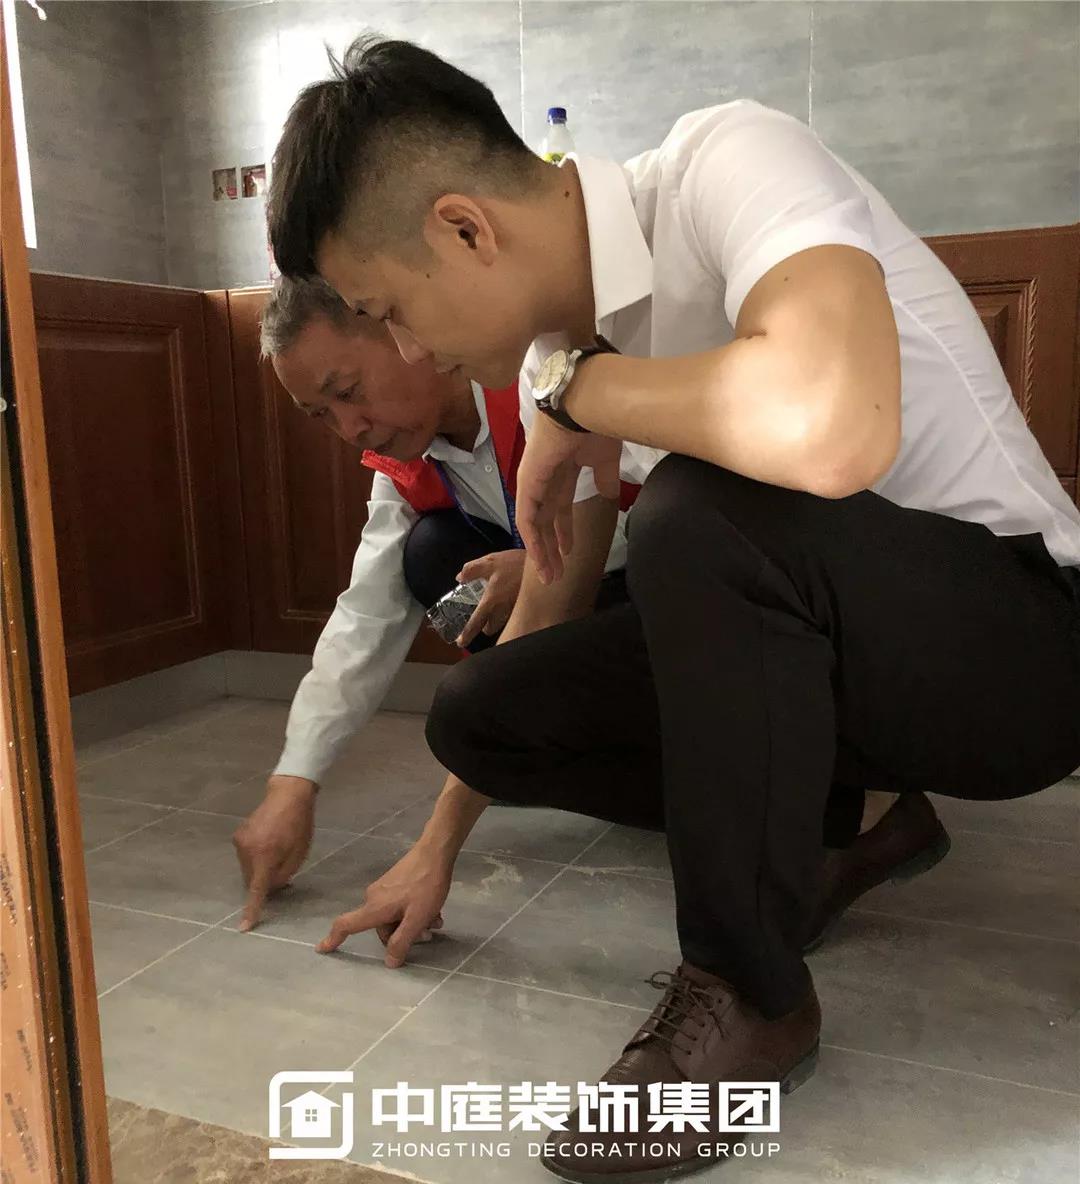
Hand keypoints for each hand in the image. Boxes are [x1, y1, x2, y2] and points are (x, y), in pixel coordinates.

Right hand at [233, 775, 316, 931]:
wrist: (287, 795)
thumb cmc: (299, 825)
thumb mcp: (299, 853)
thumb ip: (284, 874)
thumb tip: (270, 887)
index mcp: (265, 856)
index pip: (257, 889)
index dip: (251, 909)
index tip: (244, 927)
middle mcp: (247, 850)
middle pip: (251, 879)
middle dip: (264, 882)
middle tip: (282, 872)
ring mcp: (240, 842)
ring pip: (248, 869)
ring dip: (259, 869)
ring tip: (277, 852)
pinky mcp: (238, 836)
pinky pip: (245, 856)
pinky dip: (255, 858)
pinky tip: (269, 844)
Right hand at [317, 838, 452, 967]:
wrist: (435, 851)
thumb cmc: (425, 886)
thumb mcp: (417, 918)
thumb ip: (402, 941)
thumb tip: (389, 963)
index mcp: (374, 908)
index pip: (346, 925)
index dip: (333, 939)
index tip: (321, 949)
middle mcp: (373, 897)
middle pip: (380, 927)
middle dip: (401, 935)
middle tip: (427, 934)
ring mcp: (383, 888)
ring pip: (393, 916)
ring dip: (411, 923)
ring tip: (434, 921)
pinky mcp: (394, 881)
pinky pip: (398, 905)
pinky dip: (412, 911)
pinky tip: (432, 911)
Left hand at [454, 549, 526, 647]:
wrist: (544, 564)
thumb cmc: (517, 563)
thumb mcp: (491, 561)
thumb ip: (472, 570)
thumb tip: (460, 577)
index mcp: (492, 599)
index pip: (476, 622)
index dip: (467, 634)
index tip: (461, 643)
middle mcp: (504, 609)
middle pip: (492, 628)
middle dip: (487, 626)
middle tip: (484, 620)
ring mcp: (517, 611)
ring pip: (505, 624)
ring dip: (499, 621)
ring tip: (498, 611)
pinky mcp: (527, 608)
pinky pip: (516, 617)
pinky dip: (513, 615)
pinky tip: (512, 602)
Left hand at [515, 413, 621, 583]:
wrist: (586, 407)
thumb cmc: (596, 426)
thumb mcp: (605, 459)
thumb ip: (604, 478)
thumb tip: (610, 494)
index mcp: (562, 469)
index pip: (559, 507)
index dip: (564, 531)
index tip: (570, 552)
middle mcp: (545, 477)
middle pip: (546, 520)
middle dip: (551, 547)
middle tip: (557, 573)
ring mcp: (533, 480)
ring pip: (534, 524)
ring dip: (542, 551)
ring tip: (549, 575)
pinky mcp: (528, 483)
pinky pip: (527, 518)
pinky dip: (533, 539)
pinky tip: (541, 558)